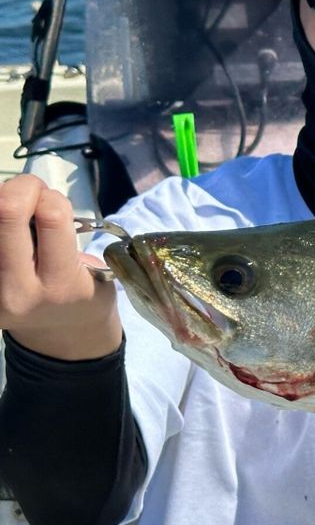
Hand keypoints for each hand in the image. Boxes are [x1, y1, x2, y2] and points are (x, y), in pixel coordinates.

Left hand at [0, 175, 120, 358]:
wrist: (59, 335)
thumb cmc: (85, 295)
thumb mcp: (96, 272)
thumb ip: (65, 237)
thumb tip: (34, 199)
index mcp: (59, 286)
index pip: (51, 216)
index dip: (53, 197)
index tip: (55, 206)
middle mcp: (16, 290)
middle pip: (6, 212)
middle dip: (22, 188)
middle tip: (30, 194)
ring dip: (5, 205)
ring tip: (15, 214)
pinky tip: (7, 231)